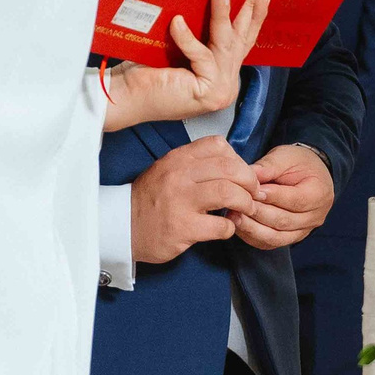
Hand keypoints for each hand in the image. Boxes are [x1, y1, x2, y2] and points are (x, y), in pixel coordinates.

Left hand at [102, 0, 271, 128]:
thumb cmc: (144, 69)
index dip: (254, 16)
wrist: (123, 96)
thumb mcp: (180, 44)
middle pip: (241, 41)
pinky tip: (177, 22)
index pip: (242, 42)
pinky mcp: (209, 93)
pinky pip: (202, 56)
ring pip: (225, 45)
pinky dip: (187, 38)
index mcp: (222, 74)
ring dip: (223, 14)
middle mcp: (226, 84)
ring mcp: (221, 91)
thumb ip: (201, 32)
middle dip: (249, 9)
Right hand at [129, 137, 256, 263]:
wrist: (121, 226)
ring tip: (244, 209)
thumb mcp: (168, 169)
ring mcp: (181, 202)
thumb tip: (232, 165)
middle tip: (252, 193)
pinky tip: (225, 228)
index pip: (218, 145)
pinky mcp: (184, 228)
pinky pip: (221, 225)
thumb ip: (196, 163)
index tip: (240, 173)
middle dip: (249, 182)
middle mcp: (179, 176)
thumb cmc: (150, 200)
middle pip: (230, 168)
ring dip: (245, 203)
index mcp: (177, 158)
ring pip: (229, 193)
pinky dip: (230, 228)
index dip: (237, 159)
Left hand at [235, 143, 332, 248]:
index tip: (253, 191)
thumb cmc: (298, 163)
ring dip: (252, 228)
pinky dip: (252, 236)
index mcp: (318, 194)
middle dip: (258, 213)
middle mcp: (315, 217)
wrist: (308, 175)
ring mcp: (303, 231)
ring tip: (234, 216)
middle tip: (237, 204)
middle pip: (284, 221)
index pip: (294, 200)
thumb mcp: (286, 156)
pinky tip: (238, 225)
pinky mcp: (289, 238)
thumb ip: (269, 166)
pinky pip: (270, 243)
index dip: (272, 197)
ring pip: (276, 237)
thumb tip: (249, 175)